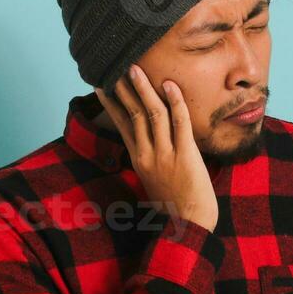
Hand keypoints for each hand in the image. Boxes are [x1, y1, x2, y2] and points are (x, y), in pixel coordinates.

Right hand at [93, 64, 217, 231]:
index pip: (122, 124)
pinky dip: (175, 101)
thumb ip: (152, 161)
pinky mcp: (186, 155)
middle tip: (118, 66)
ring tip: (135, 69)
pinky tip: (170, 84)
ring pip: (152, 114)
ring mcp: (166, 155)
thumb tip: (151, 144)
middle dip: (124, 89)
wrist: (189, 226)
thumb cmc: (176, 206)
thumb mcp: (155, 182)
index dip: (112, 104)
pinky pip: (180, 122)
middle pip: (133, 114)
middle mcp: (148, 154)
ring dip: (144, 88)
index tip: (102, 86)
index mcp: (139, 159)